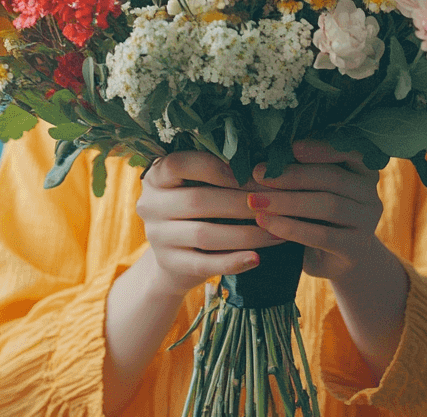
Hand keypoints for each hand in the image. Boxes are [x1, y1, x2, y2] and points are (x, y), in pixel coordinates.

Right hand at [136, 150, 284, 296]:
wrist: (175, 257)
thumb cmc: (197, 209)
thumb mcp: (197, 184)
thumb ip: (219, 170)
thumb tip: (265, 162)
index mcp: (156, 176)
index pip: (179, 164)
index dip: (217, 167)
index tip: (253, 173)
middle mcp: (150, 204)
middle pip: (197, 200)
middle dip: (242, 202)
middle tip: (277, 203)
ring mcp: (157, 237)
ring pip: (204, 234)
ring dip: (245, 233)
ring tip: (277, 231)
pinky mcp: (170, 265)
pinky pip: (204, 264)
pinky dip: (233, 262)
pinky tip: (257, 258)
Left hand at [247, 140, 386, 282]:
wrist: (337, 261)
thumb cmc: (318, 216)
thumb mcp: (314, 190)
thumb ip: (301, 170)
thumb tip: (265, 155)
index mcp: (363, 170)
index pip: (349, 150)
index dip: (321, 148)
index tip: (290, 147)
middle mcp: (370, 194)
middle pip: (333, 178)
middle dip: (293, 175)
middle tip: (258, 174)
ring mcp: (367, 222)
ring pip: (328, 206)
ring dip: (287, 202)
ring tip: (255, 201)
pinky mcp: (356, 249)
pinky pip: (323, 236)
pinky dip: (292, 228)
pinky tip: (266, 223)